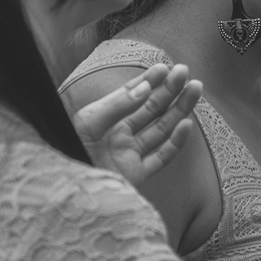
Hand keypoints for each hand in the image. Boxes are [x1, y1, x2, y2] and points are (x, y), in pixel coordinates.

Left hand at [72, 63, 202, 186]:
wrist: (64, 192)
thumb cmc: (68, 153)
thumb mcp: (87, 123)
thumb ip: (117, 105)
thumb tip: (145, 88)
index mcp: (104, 119)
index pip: (131, 95)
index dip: (149, 80)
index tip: (165, 68)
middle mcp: (119, 135)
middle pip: (151, 109)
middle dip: (170, 90)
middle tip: (186, 73)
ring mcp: (129, 155)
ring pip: (161, 129)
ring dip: (180, 109)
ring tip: (195, 89)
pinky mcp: (137, 175)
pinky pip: (161, 157)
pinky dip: (176, 142)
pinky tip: (186, 125)